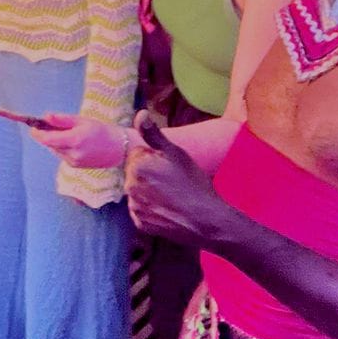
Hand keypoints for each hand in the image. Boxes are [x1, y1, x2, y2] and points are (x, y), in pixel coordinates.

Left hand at [30, 112, 127, 168]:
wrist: (119, 148)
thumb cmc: (101, 130)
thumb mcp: (82, 121)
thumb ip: (62, 120)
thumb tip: (45, 116)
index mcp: (74, 140)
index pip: (47, 139)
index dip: (37, 134)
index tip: (33, 127)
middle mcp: (72, 154)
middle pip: (50, 144)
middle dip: (47, 135)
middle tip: (51, 125)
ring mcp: (74, 162)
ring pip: (56, 150)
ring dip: (55, 141)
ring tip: (68, 132)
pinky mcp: (75, 166)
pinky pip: (62, 155)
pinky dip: (62, 147)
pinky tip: (73, 141)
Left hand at [124, 112, 229, 247]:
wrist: (208, 221)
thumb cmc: (194, 184)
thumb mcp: (177, 153)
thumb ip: (154, 134)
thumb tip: (140, 113)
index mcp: (136, 166)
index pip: (138, 154)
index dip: (154, 158)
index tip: (170, 167)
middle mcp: (129, 187)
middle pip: (136, 173)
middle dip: (150, 174)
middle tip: (173, 182)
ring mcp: (134, 208)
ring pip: (138, 192)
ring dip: (149, 192)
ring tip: (172, 196)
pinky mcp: (141, 225)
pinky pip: (142, 211)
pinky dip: (151, 210)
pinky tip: (168, 210)